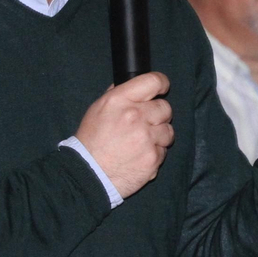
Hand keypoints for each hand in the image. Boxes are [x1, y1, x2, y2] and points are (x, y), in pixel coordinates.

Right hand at [74, 72, 172, 197]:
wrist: (88, 174)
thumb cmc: (91, 141)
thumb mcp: (98, 110)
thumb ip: (118, 95)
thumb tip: (135, 86)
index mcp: (120, 100)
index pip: (153, 82)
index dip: (161, 84)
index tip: (162, 89)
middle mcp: (135, 116)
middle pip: (165, 107)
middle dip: (158, 115)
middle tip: (146, 123)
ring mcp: (146, 138)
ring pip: (168, 130)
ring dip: (159, 135)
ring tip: (142, 142)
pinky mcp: (153, 158)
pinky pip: (163, 151)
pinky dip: (154, 154)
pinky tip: (139, 156)